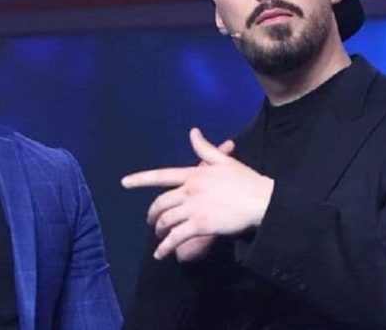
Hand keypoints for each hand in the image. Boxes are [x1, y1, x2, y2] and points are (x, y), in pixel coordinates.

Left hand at [122, 128, 272, 260]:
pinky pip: (176, 238)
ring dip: (159, 231)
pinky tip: (160, 254)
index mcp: (193, 174)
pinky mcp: (200, 226)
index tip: (124, 182)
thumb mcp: (224, 160)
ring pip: (166, 221)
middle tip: (151, 221)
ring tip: (159, 237)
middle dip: (152, 214)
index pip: (161, 176)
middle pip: (161, 203)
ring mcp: (193, 209)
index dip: (140, 179)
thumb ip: (205, 148)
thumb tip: (192, 131)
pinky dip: (166, 247)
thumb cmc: (245, 180)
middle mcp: (189, 190)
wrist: (261, 201)